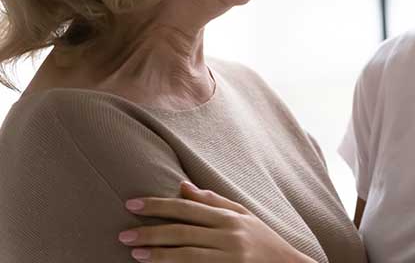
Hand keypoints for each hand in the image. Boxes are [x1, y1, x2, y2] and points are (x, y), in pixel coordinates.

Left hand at [119, 182, 315, 262]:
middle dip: (151, 232)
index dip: (159, 205)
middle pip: (183, 231)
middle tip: (123, 234)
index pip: (188, 208)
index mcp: (230, 217)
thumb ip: (213, 201)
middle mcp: (229, 236)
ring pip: (186, 255)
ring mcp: (228, 257)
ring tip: (134, 253)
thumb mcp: (243, 215)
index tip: (133, 204)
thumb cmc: (263, 239)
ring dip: (158, 254)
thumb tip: (182, 187)